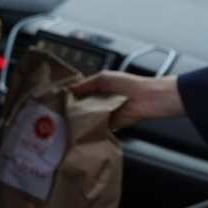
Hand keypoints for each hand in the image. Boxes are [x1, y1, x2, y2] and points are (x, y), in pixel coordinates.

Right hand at [68, 71, 183, 130]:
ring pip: (89, 118)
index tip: (58, 100)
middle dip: (73, 109)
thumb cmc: (130, 85)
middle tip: (60, 113)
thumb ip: (86, 83)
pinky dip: (93, 128)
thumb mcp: (104, 78)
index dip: (71, 96)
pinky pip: (99, 128)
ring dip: (82, 120)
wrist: (149, 99)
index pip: (80, 93)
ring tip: (69, 122)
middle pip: (82, 107)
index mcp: (100, 88)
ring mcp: (106, 113)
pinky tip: (83, 129)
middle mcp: (102, 101)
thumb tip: (70, 88)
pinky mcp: (112, 125)